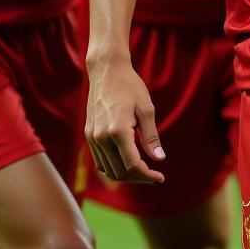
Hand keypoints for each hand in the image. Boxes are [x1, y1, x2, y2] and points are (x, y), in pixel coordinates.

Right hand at [86, 59, 164, 183]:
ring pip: (108, 170)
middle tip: (154, 176)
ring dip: (126, 175)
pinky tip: (126, 163)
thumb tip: (159, 159)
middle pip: (120, 172)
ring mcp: (92, 137)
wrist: (106, 70)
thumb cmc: (130, 86)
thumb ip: (151, 136)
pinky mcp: (89, 135)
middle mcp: (101, 137)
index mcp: (117, 130)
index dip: (147, 175)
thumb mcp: (146, 109)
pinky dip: (113, 167)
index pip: (132, 165)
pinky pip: (100, 161)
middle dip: (138, 178)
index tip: (160, 177)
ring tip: (142, 171)